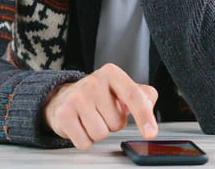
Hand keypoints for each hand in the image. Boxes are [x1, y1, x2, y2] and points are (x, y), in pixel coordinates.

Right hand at [43, 63, 158, 149]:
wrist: (64, 98)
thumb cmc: (98, 95)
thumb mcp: (122, 89)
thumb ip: (143, 95)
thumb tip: (149, 103)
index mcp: (111, 73)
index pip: (133, 96)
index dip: (144, 116)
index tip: (150, 133)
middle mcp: (93, 82)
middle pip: (117, 122)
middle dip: (112, 123)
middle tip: (103, 113)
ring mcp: (77, 97)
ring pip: (101, 134)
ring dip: (99, 132)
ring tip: (92, 119)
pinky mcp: (64, 114)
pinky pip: (85, 142)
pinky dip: (85, 140)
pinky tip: (81, 125)